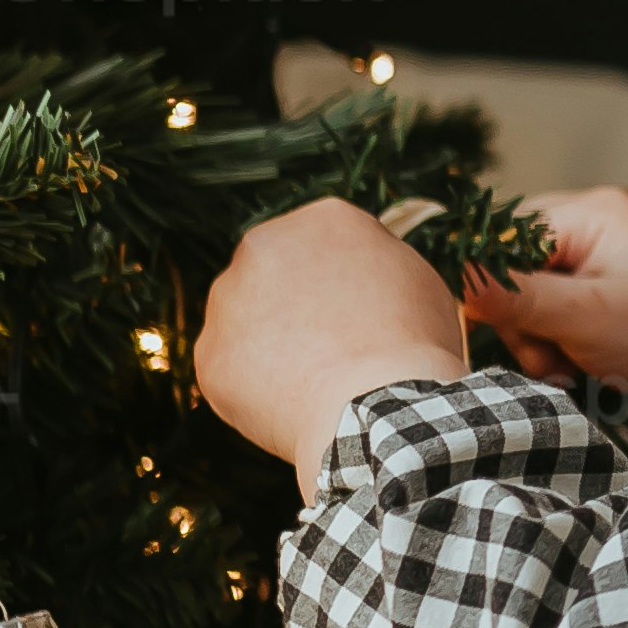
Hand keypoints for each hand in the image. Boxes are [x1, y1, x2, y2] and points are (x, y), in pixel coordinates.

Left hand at [197, 197, 465, 489]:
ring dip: (270, 345)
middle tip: (332, 349)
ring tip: (315, 382)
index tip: (362, 316)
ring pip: (246, 321)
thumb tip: (358, 267)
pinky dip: (254, 390)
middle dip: (295, 306)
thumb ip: (377, 262)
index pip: (327, 244)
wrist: (376, 408)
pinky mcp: (209, 354)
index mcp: (326, 219)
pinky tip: (290, 405)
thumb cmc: (412, 348)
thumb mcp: (418, 282)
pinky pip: (232, 371)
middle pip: (276, 274)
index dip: (346, 284)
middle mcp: (266, 244)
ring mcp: (229, 299)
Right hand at [462, 186, 627, 444]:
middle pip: (520, 265)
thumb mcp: (581, 318)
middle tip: (551, 357)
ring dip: (541, 339)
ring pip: (536, 296)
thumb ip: (512, 297)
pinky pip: (562, 314)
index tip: (499, 326)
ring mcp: (615, 262)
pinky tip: (582, 369)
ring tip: (570, 369)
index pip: (512, 231)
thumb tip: (456, 282)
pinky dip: (562, 345)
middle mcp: (607, 226)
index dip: (496, 281)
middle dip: (523, 318)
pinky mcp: (618, 298)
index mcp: (602, 210)